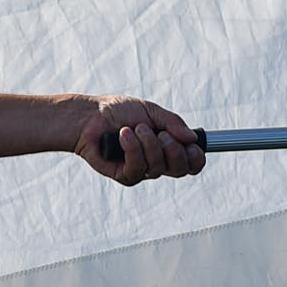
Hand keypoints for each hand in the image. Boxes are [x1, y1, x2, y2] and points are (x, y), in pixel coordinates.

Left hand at [74, 96, 205, 185]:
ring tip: (136, 128)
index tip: (191, 144)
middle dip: (174, 149)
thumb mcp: (151, 111)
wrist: (90, 116)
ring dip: (149, 144)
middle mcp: (157, 162)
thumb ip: (172, 123)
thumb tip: (191, 138)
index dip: (196, 158)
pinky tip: (123, 135)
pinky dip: (132, 148)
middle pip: (179, 170)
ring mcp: (141, 171)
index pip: (190, 163)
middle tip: (161, 133)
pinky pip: (137, 168)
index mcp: (167, 147)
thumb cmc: (119, 112)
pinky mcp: (124, 175)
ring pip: (158, 168)